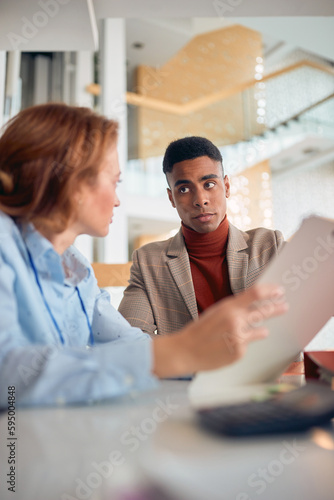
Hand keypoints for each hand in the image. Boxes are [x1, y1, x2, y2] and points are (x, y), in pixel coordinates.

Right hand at [152, 284, 287, 377]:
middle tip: (284, 306)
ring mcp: (239, 337)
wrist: (186, 351)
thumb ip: (234, 309)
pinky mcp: (239, 351)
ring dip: (263, 328)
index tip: (279, 290)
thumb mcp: (215, 312)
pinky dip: (244, 343)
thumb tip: (253, 305)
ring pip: (259, 330)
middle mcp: (236, 320)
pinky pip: (248, 344)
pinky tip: (232, 344)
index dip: (270, 291)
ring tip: (266, 328)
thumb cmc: (199, 330)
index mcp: (228, 307)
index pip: (255, 294)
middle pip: (263, 311)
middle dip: (276, 308)